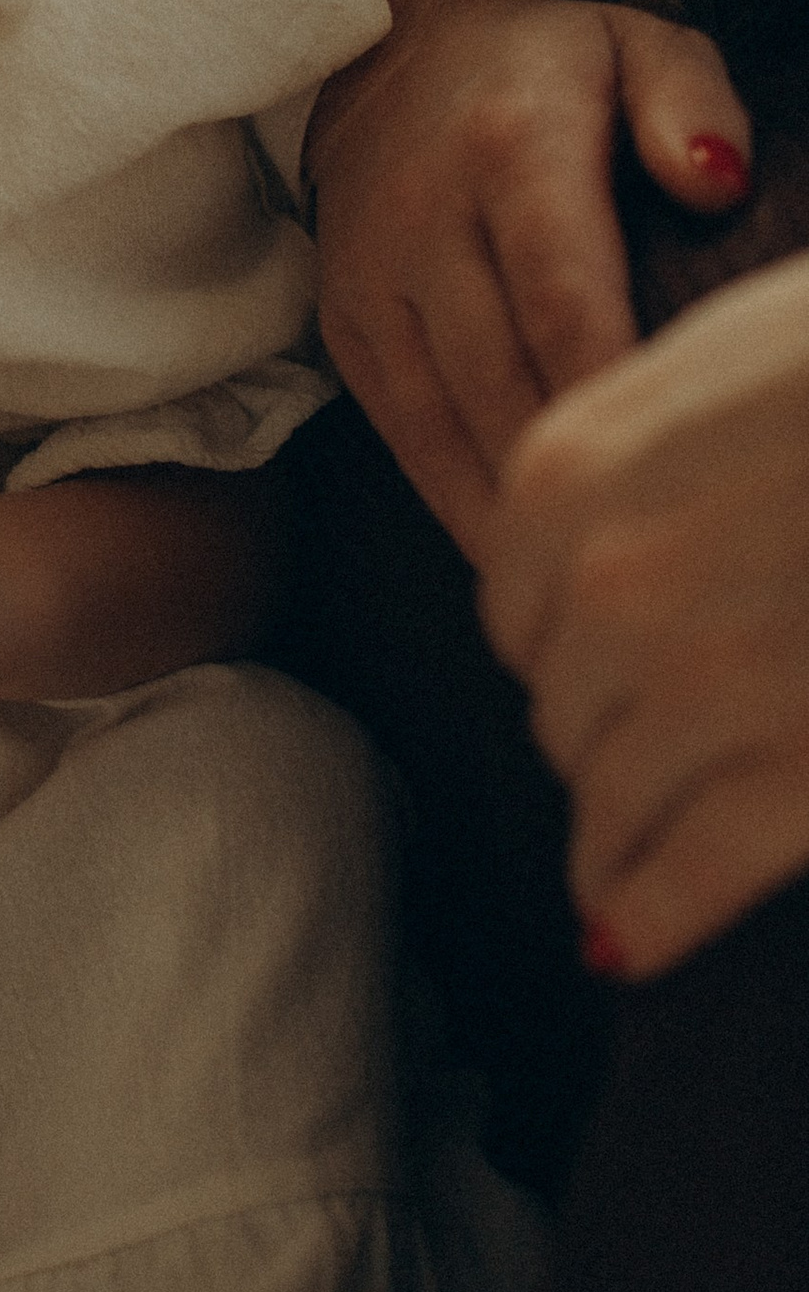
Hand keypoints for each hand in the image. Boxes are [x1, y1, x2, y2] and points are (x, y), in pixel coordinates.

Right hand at [305, 0, 749, 548]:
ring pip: (441, 422)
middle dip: (570, 474)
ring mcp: (373, 278)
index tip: (665, 464)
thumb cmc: (549, 65)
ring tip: (582, 582)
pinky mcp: (347, 324)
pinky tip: (516, 552)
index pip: (562, 293)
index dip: (609, 390)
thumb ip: (690, 101)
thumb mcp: (638, 42)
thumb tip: (717, 183)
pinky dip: (457, 498)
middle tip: (643, 553)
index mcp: (511, 145)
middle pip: (501, 378)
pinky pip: (401, 431)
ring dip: (510, 510)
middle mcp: (424, 215)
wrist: (382, 54)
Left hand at [482, 249, 808, 977]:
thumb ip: (639, 439)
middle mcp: (611, 583)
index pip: (511, 603)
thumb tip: (596, 514)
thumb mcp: (735, 349)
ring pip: (610, 796)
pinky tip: (630, 941)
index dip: (549, 644)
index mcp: (574, 475)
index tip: (580, 666)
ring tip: (612, 863)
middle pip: (560, 705)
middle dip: (593, 735)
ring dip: (609, 835)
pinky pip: (687, 871)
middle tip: (633, 752)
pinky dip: (652, 915)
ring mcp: (706, 686)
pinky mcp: (803, 774)